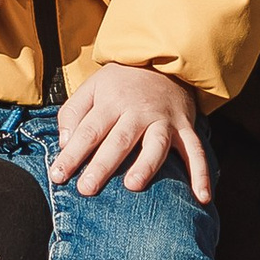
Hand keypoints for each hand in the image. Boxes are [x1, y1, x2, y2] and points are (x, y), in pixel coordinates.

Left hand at [51, 63, 210, 203]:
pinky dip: (200, 174)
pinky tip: (201, 198)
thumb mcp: (92, 87)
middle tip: (86, 189)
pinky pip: (196, 152)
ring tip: (132, 185)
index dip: (72, 154)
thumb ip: (73, 113)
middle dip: (103, 165)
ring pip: (156, 144)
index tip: (57, 176)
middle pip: (120, 140)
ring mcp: (164, 120)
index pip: (89, 130)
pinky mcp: (185, 128)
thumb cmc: (121, 83)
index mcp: (112, 101)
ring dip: (146, 165)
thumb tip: (65, 144)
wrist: (163, 61)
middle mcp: (139, 111)